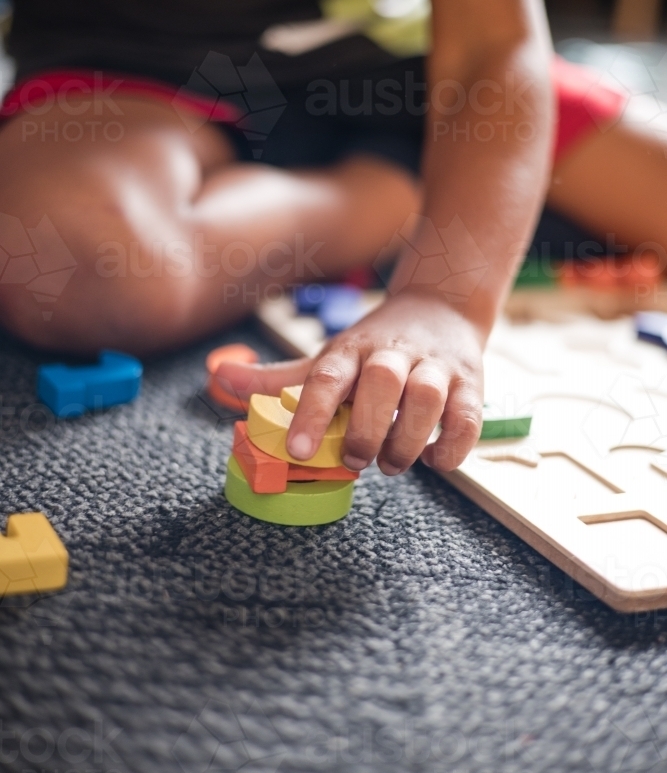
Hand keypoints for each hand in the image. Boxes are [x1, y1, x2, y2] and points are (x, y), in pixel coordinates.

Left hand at [215, 290, 484, 474]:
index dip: (311, 414)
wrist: (442, 308)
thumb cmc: (375, 346)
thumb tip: (218, 378)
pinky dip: (454, 446)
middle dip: (366, 428)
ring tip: (393, 464)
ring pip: (428, 398)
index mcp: (352, 349)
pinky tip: (435, 460)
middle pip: (381, 383)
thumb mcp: (328, 356)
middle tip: (357, 461)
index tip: (298, 453)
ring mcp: (435, 366)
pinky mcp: (470, 383)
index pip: (327, 377)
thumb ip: (278, 377)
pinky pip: (468, 417)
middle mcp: (393, 353)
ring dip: (409, 439)